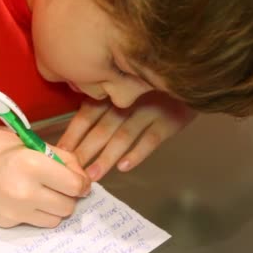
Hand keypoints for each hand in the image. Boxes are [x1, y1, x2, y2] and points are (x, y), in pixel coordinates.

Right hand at [0, 127, 90, 227]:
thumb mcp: (25, 141)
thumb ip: (56, 157)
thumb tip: (80, 175)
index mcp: (32, 164)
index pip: (76, 184)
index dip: (81, 182)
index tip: (78, 178)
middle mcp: (25, 191)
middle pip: (68, 205)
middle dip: (69, 195)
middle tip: (60, 184)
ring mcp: (15, 210)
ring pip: (55, 219)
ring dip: (55, 207)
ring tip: (42, 191)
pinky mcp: (7, 222)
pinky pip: (35, 222)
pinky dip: (37, 212)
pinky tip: (24, 197)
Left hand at [57, 91, 195, 180]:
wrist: (191, 76)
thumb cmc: (152, 87)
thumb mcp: (126, 88)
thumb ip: (104, 101)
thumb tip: (77, 127)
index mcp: (113, 93)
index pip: (87, 115)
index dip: (73, 134)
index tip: (60, 154)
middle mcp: (128, 101)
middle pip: (101, 128)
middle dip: (85, 151)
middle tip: (71, 172)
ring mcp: (149, 110)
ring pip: (123, 135)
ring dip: (107, 157)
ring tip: (94, 175)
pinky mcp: (170, 120)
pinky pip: (151, 138)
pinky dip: (138, 153)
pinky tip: (125, 167)